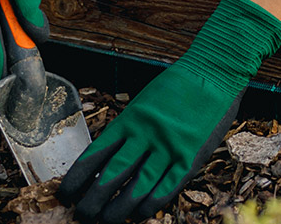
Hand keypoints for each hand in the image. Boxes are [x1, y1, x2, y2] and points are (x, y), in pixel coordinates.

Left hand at [58, 0, 280, 221]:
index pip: (96, 153)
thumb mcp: (146, 100)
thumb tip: (107, 158)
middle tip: (81, 215)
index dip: (78, 177)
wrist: (215, 71)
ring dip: (118, 209)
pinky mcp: (190, 157)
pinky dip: (150, 205)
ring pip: (137, 187)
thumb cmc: (179, 85)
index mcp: (131, 118)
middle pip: (112, 175)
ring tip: (104, 221)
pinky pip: (166, 188)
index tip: (66, 193)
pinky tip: (138, 215)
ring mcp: (168, 147)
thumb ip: (130, 128)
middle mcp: (146, 134)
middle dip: (93, 200)